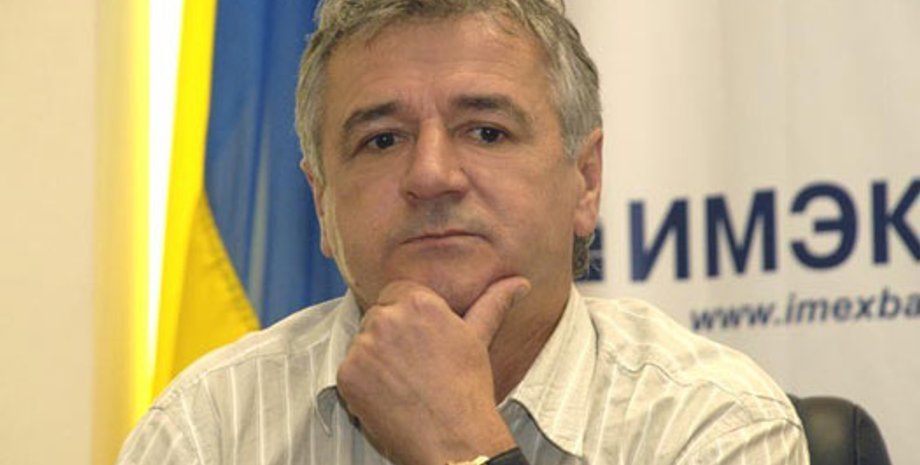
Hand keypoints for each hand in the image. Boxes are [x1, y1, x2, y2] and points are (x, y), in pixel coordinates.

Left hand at [336, 276, 530, 464]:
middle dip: (390, 335)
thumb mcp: (479, 339)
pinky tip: (387, 396)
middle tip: (414, 365)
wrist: (454, 439)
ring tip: (403, 382)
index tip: (418, 339)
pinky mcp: (347, 374)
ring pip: (362, 342)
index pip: (397, 292)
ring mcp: (364, 346)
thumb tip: (520, 283)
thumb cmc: (468, 389)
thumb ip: (492, 303)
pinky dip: (362, 383)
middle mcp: (387, 318)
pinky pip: (349, 369)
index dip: (406, 316)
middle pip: (377, 315)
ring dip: (375, 358)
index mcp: (419, 302)